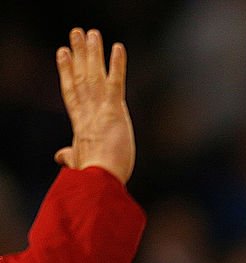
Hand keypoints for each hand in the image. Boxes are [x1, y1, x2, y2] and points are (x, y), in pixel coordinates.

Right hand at [54, 28, 134, 183]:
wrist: (99, 181)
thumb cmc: (93, 178)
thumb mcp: (80, 163)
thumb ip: (70, 156)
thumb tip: (60, 157)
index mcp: (80, 124)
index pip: (71, 92)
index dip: (66, 71)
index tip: (62, 53)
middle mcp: (87, 112)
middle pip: (81, 77)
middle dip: (79, 54)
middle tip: (77, 32)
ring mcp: (100, 110)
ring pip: (95, 75)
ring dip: (93, 52)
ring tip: (91, 32)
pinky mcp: (114, 111)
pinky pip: (116, 82)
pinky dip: (117, 65)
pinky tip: (118, 47)